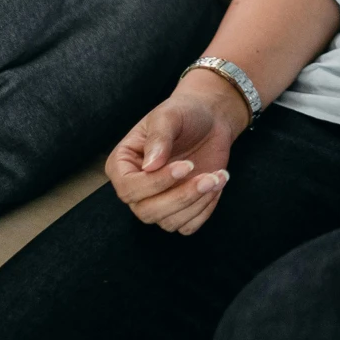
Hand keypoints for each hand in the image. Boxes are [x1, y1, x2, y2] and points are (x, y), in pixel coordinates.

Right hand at [105, 74, 245, 234]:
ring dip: (197, 203)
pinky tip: (217, 185)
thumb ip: (158, 137)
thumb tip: (150, 167)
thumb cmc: (183, 113)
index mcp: (122, 165)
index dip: (156, 183)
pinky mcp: (180, 209)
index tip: (186, 165)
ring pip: (169, 222)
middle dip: (181, 197)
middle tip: (209, 176)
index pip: (129, 189)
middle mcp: (135, 189)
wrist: (210, 119)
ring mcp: (157, 202)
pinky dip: (204, 210)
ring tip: (218, 177)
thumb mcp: (169, 115)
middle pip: (148, 212)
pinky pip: (188, 226)